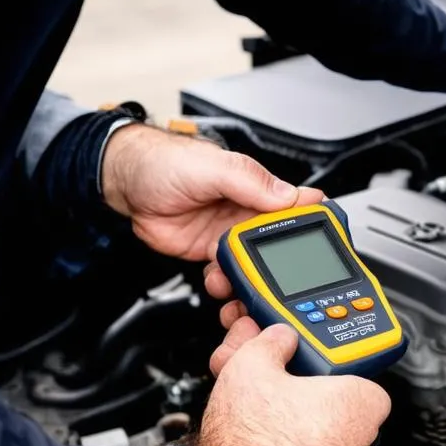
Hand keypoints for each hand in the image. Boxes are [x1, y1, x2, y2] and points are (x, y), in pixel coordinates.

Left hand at [101, 124, 322, 260]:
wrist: (125, 184)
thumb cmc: (164, 163)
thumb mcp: (210, 166)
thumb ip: (249, 180)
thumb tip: (288, 196)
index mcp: (257, 187)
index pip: (297, 205)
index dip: (313, 223)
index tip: (320, 244)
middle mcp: (248, 211)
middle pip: (280, 244)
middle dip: (280, 262)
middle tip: (274, 276)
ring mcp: (230, 234)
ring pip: (255, 263)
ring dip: (251, 276)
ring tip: (240, 279)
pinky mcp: (211, 252)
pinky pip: (229, 273)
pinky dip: (227, 282)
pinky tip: (218, 280)